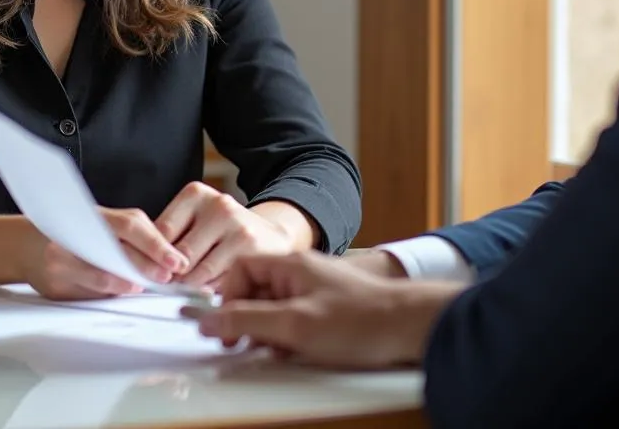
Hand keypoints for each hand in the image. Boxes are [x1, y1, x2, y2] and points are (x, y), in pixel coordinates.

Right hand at [22, 207, 190, 300]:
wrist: (28, 244)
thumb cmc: (73, 232)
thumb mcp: (100, 223)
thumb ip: (128, 236)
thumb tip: (165, 258)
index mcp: (92, 214)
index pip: (131, 226)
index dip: (157, 245)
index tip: (177, 261)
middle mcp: (74, 234)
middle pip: (119, 252)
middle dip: (148, 267)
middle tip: (168, 277)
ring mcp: (62, 260)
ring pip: (102, 276)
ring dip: (130, 283)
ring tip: (148, 286)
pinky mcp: (56, 284)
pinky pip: (88, 292)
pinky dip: (110, 293)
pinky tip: (124, 291)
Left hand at [155, 182, 299, 287]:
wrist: (269, 236)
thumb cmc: (221, 233)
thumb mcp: (195, 223)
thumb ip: (170, 239)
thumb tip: (141, 267)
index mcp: (195, 194)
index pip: (162, 230)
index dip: (151, 257)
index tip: (148, 274)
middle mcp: (218, 204)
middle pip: (179, 254)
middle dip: (170, 276)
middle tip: (167, 288)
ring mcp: (237, 224)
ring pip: (197, 271)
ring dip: (188, 288)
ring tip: (188, 291)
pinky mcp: (250, 248)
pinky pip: (218, 280)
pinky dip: (209, 291)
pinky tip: (210, 288)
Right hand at [184, 250, 462, 367]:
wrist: (409, 327)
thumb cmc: (359, 319)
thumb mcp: (294, 324)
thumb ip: (248, 320)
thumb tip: (209, 320)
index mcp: (290, 265)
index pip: (242, 268)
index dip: (227, 296)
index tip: (224, 326)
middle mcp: (301, 273)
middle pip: (256, 290)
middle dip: (246, 319)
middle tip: (243, 346)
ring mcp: (315, 292)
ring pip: (274, 309)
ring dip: (267, 332)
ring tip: (275, 351)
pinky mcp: (328, 312)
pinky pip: (294, 322)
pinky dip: (287, 339)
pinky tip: (295, 354)